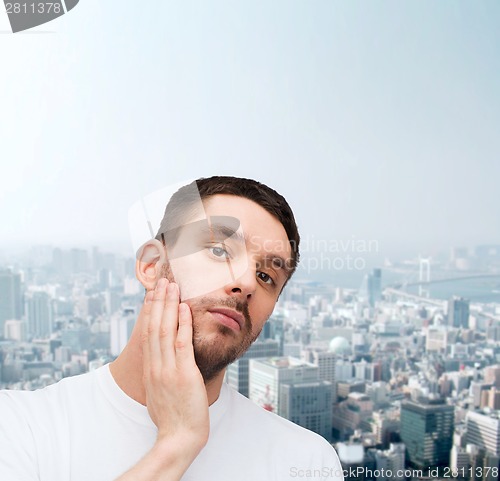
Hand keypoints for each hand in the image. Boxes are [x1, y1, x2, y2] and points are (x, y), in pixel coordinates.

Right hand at [142, 278, 208, 455]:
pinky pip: (181, 343)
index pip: (147, 334)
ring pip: (165, 330)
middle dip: (157, 302)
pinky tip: (184, 308)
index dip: (149, 312)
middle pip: (153, 327)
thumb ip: (159, 375)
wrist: (179, 438)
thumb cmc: (172, 418)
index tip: (152, 295)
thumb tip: (162, 364)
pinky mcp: (183, 374)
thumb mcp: (158, 393)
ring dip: (168, 306)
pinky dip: (182, 323)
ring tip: (171, 286)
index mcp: (149, 370)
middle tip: (162, 281)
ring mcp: (168, 369)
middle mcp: (155, 366)